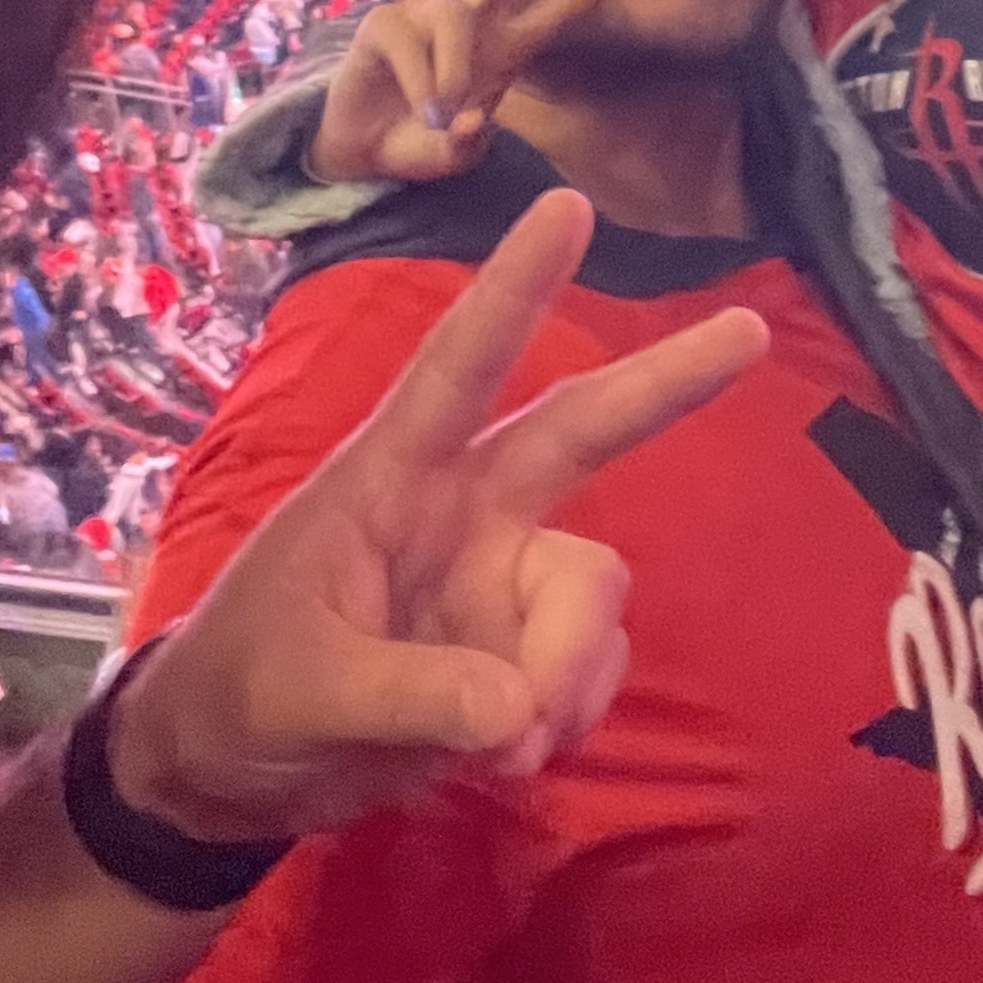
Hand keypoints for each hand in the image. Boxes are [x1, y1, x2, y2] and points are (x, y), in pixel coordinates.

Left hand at [111, 189, 761, 842]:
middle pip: (582, 430)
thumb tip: (520, 711)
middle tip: (750, 331)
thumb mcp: (300, 693)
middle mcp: (465, 510)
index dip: (513, 288)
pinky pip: (593, 667)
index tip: (569, 205)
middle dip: (665, 381)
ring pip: (595, 590)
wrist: (232, 777)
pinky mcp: (526, 653)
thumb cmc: (241, 693)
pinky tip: (513, 756)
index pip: (458, 367)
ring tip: (504, 746)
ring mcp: (503, 580)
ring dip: (568, 669)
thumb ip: (409, 696)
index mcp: (392, 477)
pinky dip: (569, 714)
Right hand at [310, 0, 636, 185]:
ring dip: (453, 76)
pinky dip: (421, 85)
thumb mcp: (455, 156)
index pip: (560, 10)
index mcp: (506, 47)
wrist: (362, 153)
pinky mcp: (385, 22)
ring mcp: (427, 14)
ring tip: (440, 116)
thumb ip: (468, 146)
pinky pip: (412, 47)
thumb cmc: (418, 142)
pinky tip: (419, 108)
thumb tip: (465, 118)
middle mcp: (472, 19)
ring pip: (457, 24)